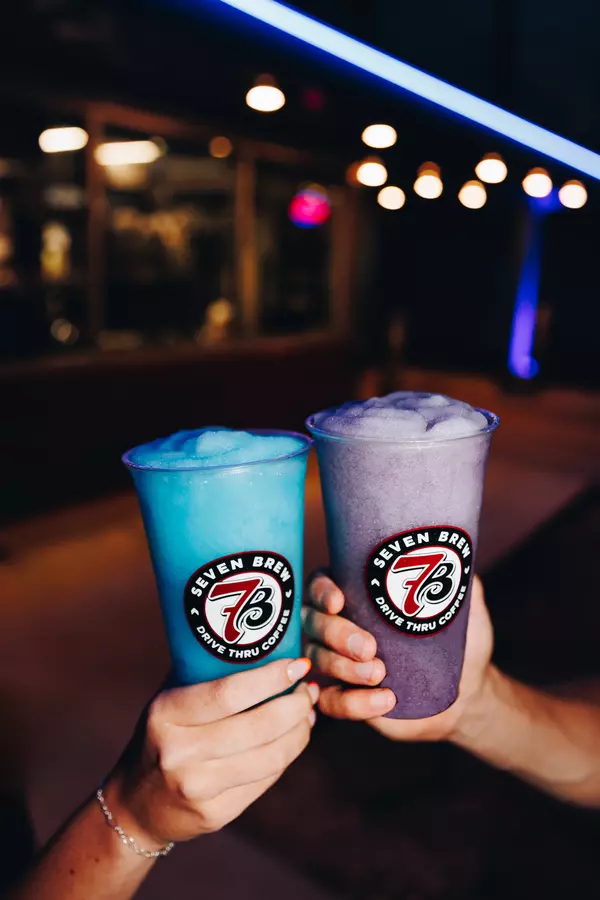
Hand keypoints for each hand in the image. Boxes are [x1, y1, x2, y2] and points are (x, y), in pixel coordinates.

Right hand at [104, 658, 316, 846]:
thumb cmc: (163, 736)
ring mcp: (196, 787)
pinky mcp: (215, 814)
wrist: (137, 805)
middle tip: (309, 690)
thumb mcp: (169, 700)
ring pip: (269, 756)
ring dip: (299, 732)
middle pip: (257, 726)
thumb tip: (260, 638)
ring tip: (308, 714)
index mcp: (165, 713)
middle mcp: (178, 752)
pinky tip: (293, 740)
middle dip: (295, 705)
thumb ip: (203, 672)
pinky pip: (265, 780)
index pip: (228, 692)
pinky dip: (286, 756)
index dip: (270, 678)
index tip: (297, 665)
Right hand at [303, 573, 492, 741]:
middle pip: (313, 622)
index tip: (339, 601)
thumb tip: (460, 555)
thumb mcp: (460, 608)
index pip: (319, 585)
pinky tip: (385, 700)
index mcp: (355, 595)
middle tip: (369, 648)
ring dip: (344, 668)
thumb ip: (456, 580)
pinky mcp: (343, 698)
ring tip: (380, 674)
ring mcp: (335, 663)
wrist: (465, 694)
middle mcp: (336, 626)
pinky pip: (331, 702)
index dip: (321, 592)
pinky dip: (353, 703)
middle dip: (336, 633)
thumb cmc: (457, 643)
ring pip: (317, 660)